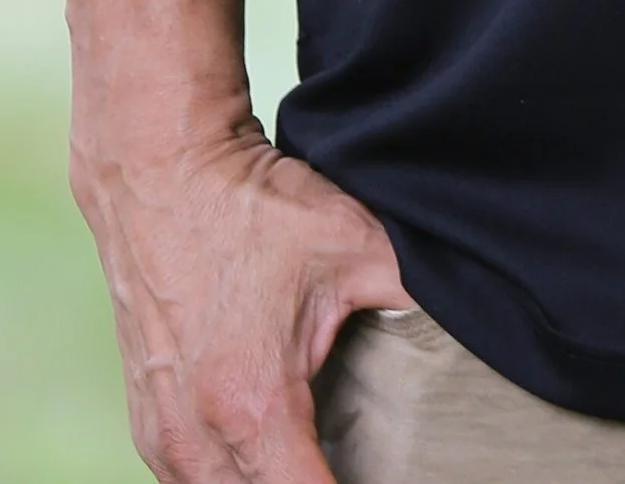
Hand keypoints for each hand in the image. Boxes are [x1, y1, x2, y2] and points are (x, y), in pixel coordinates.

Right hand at [75, 115, 407, 480]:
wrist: (158, 171)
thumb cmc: (249, 208)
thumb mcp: (353, 241)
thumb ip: (417, 292)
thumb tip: (478, 313)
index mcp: (254, 407)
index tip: (390, 473)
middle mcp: (197, 440)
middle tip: (364, 461)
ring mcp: (163, 436)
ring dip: (270, 483)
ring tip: (321, 457)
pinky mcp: (147, 422)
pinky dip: (232, 478)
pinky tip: (270, 455)